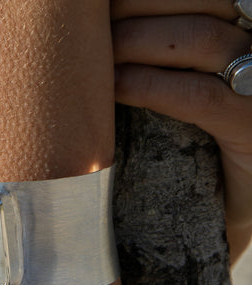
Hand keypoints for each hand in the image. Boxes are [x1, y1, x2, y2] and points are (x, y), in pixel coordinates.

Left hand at [112, 0, 251, 259]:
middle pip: (203, 3)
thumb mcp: (173, 97)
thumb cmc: (183, 157)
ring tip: (90, 55)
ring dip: (135, 39)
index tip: (100, 3)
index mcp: (241, 36)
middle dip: (137, 6)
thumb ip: (154, 60)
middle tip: (88, 23)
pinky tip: (113, 87)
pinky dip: (148, 85)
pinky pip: (197, 96)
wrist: (214, 222)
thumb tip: (95, 34)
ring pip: (201, 38)